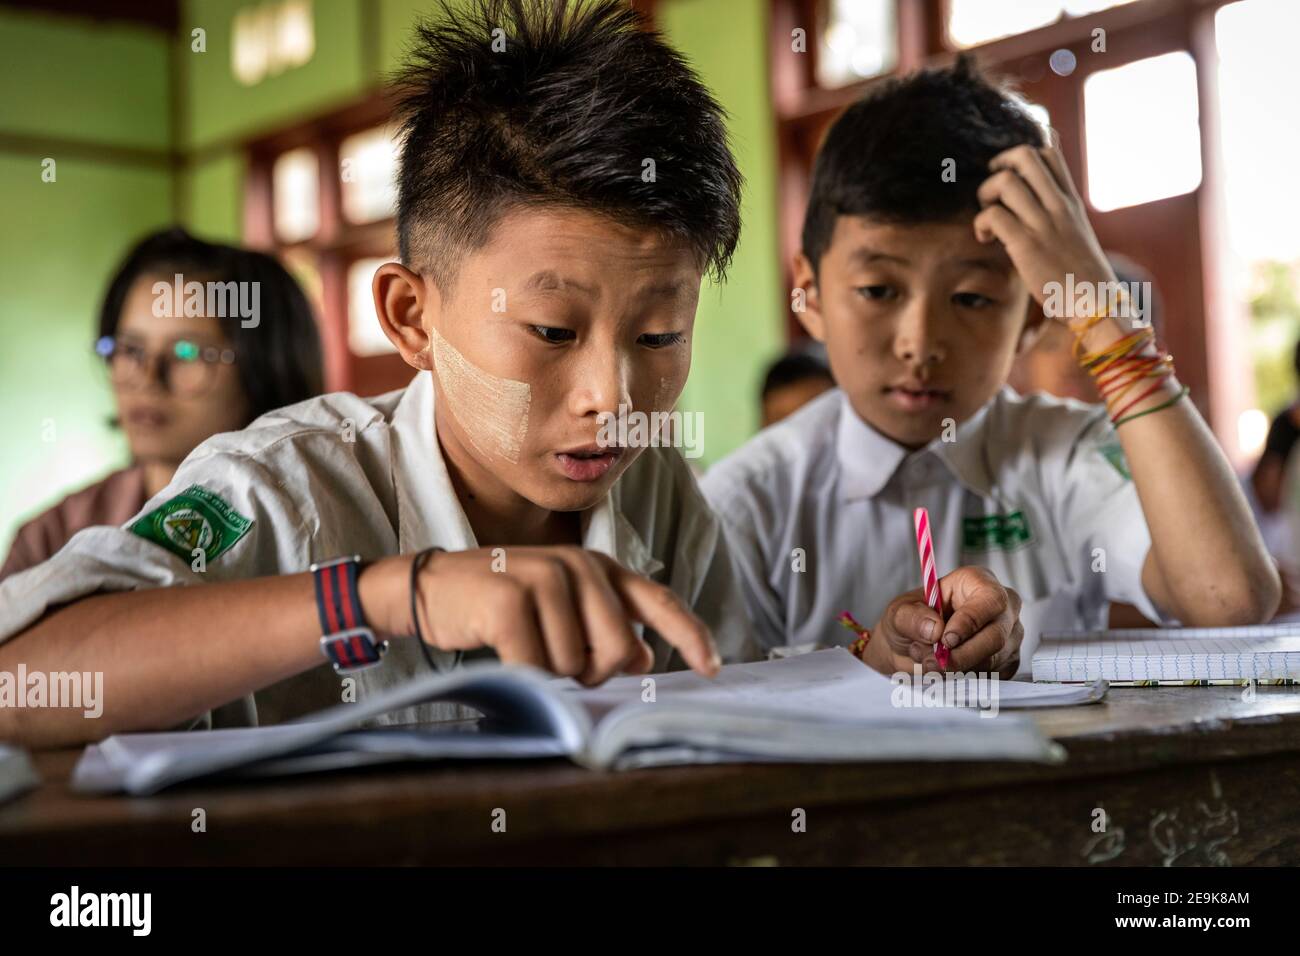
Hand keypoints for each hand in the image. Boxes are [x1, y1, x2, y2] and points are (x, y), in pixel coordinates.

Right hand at [362, 547, 720, 684]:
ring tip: (519, 644)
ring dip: (547, 673)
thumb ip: (605, 629)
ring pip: (573, 665)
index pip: (658, 602)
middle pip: (617, 650)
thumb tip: (644, 658)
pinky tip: (500, 651)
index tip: (714, 668)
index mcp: (598, 568)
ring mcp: (544, 578)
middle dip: (589, 672)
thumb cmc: (501, 605)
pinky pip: (535, 668)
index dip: (690, 635)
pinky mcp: (509, 600)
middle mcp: (578, 565)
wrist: (430, 588)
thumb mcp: (560, 612)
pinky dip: (519, 674)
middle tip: (554, 660)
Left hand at [864, 566, 1022, 678]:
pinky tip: (946, 668)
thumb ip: (912, 617)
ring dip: (957, 667)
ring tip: (929, 659)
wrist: (910, 647)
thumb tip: (934, 629)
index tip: (947, 640)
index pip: (990, 599)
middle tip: (933, 661)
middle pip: (996, 634)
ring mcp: (1008, 635)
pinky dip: (965, 678)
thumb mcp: (900, 612)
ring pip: (993, 659)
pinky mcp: (1007, 661)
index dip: (970, 621)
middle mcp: (1001, 607)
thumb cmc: (911, 621)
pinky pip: (993, 675)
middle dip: (962, 654)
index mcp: (978, 582)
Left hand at [973, 143, 1113, 316]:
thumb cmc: (1081, 275)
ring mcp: (1043, 223)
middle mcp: (1058, 205)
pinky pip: (993, 215)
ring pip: (1004, 181)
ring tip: (988, 220)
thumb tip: (1033, 206)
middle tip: (993, 193)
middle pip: (1024, 154)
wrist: (1095, 303)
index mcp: (1070, 201)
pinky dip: (980, 224)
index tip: (1011, 179)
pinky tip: (986, 239)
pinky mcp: (1026, 244)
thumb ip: (1058, 215)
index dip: (1021, 157)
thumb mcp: (1076, 234)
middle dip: (998, 166)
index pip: (1049, 153)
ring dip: (985, 195)